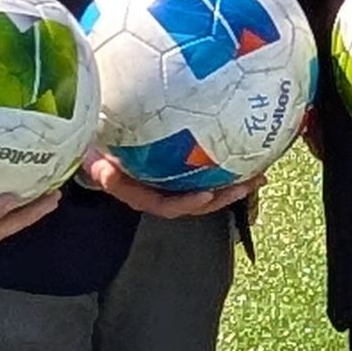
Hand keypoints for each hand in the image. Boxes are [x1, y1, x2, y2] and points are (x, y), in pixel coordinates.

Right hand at [80, 150, 256, 218]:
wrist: (94, 144)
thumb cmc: (95, 150)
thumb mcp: (94, 160)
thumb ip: (101, 171)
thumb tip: (106, 172)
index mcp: (141, 195)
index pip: (165, 206)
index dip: (186, 204)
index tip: (205, 196)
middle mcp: (159, 193)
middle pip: (196, 202)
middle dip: (224, 197)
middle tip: (247, 185)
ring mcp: (170, 184)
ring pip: (205, 191)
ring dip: (232, 186)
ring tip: (257, 175)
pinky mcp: (179, 172)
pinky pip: (204, 173)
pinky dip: (225, 168)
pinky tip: (244, 156)